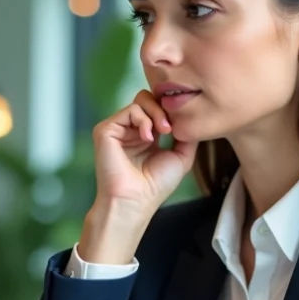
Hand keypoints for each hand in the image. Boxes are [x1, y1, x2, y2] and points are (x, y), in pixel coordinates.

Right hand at [92, 90, 196, 218]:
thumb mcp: (181, 156)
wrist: (135, 200)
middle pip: (149, 98)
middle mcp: (130, 129)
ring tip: (163, 133)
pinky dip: (143, 119)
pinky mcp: (106, 130)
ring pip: (141, 100)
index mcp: (145, 135)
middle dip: (164, 108)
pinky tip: (147, 138)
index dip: (171, 111)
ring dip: (157, 114)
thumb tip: (193, 115)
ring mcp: (117, 129)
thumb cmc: (155, 186)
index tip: (182, 126)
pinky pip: (130, 110)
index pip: (158, 107)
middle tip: (170, 130)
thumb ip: (187, 135)